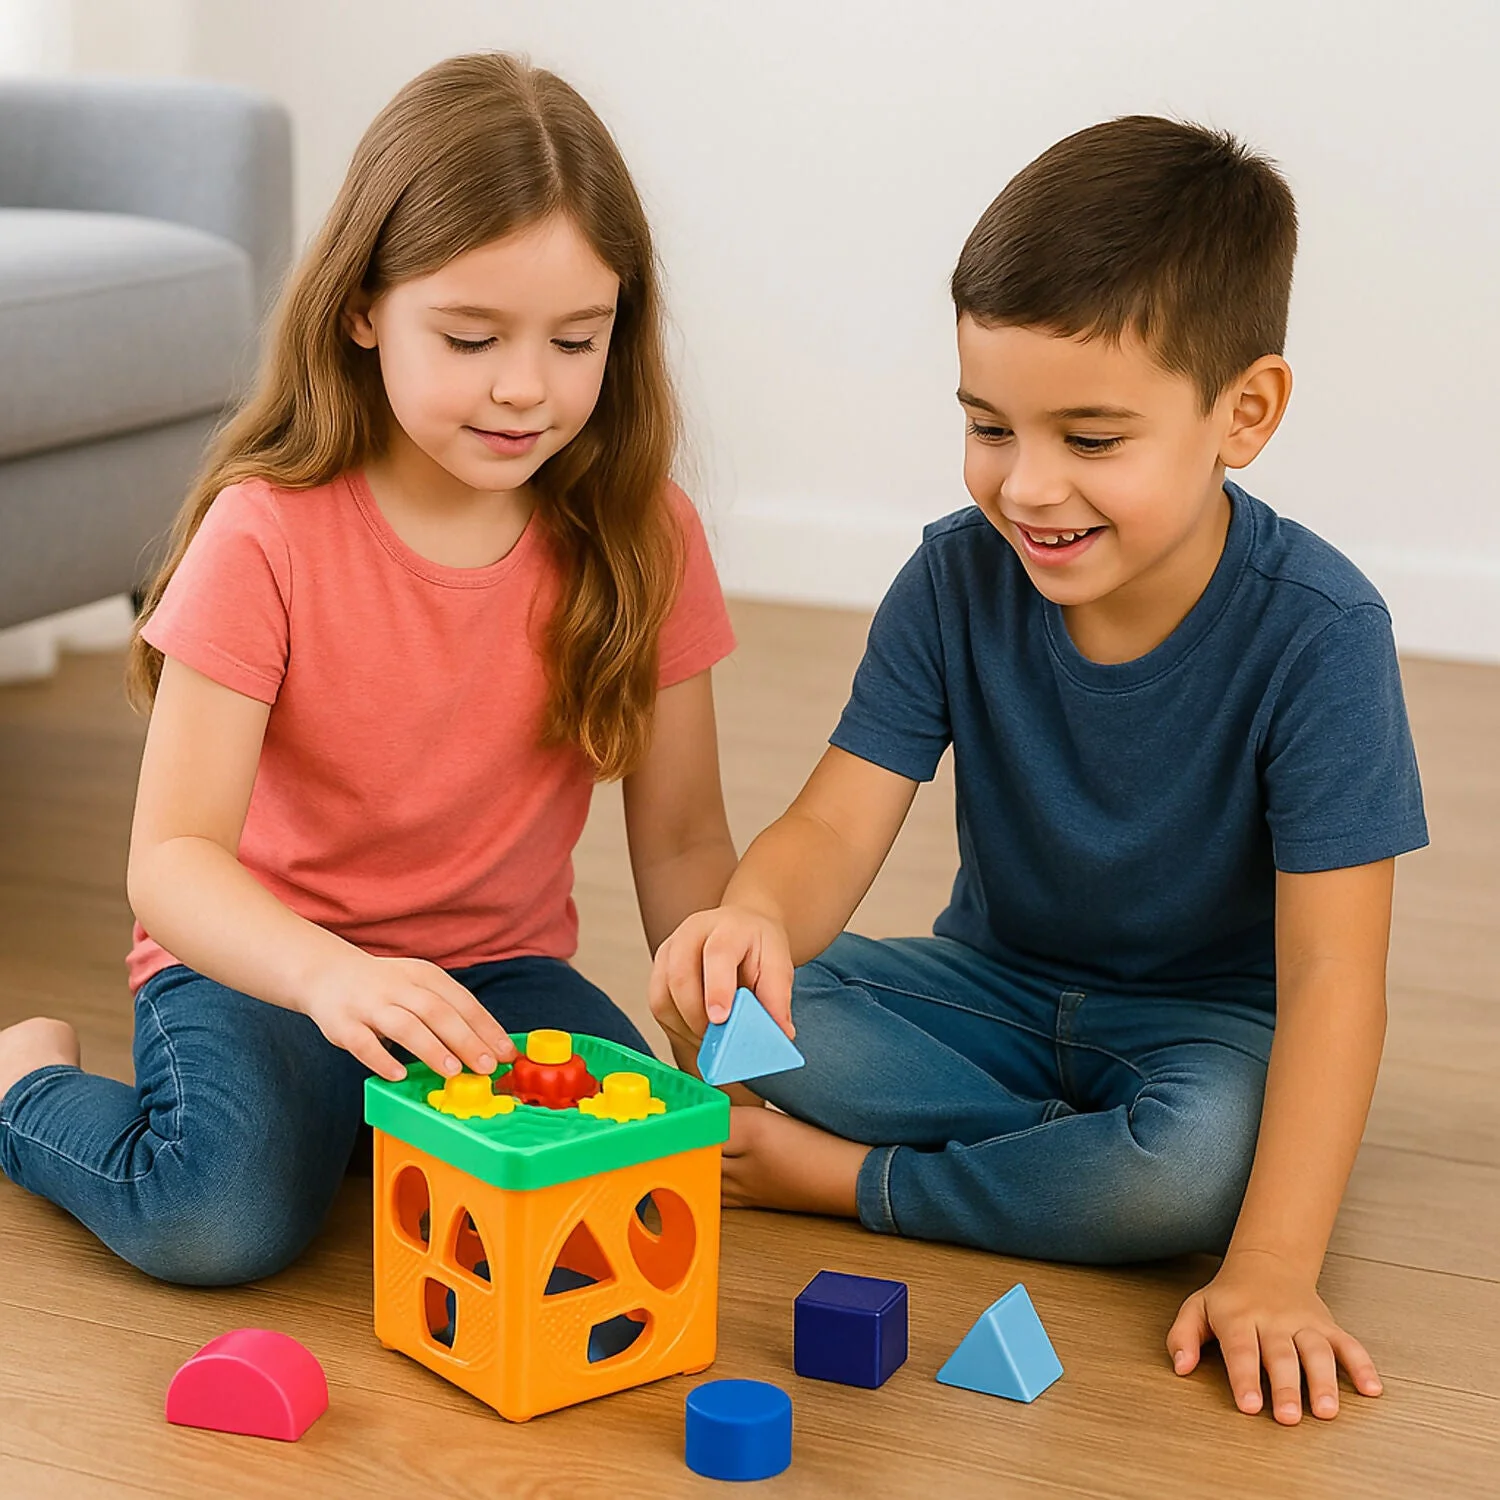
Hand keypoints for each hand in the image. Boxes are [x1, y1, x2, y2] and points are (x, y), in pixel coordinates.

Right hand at [302, 952, 516, 1082]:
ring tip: (452, 1070)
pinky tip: (398, 1075)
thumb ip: (449, 1011)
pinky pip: (362, 1043)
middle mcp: (399, 987)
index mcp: (425, 976)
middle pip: (438, 1012)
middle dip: (466, 1040)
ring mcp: (370, 1005)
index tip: (506, 1052)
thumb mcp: (420, 987)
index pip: (462, 1002)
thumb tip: (490, 1044)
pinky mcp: (343, 1024)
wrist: (328, 973)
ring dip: (431, 1048)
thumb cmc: (385, 988)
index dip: (486, 1027)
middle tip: (487, 1066)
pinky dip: (382, 1059)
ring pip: (404, 1025)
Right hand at [648, 904, 794, 1055]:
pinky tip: (697, 1033)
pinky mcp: (659, 969)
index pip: (717, 954)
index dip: (717, 989)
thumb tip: (780, 1033)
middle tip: (719, 1040)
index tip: (721, 1019)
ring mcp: (669, 950)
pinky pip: (658, 1006)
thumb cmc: (758, 947)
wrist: (743, 927)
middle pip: (680, 976)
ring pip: (662, 995)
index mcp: (728, 928)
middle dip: (697, 1017)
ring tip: (711, 1040)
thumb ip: (778, 999)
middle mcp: (691, 933)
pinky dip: (676, 1028)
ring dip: (685, 1027)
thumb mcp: (779, 965)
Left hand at [1167, 1248, 1382, 1423]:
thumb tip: (1181, 1367)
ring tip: (1326, 1410)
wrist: (1266, 1262)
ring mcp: (1303, 1322)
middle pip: (1281, 1355)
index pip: (1241, 1349)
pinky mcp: (1327, 1325)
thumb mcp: (1196, 1308)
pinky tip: (1371, 1389)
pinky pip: (1348, 1343)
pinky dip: (1361, 1365)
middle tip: (1288, 1418)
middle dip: (1285, 1388)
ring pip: (1317, 1351)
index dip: (1245, 1379)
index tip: (1249, 1407)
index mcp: (1238, 1317)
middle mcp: (1273, 1319)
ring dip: (1323, 1381)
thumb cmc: (1228, 1296)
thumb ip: (1183, 1337)